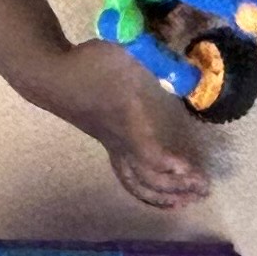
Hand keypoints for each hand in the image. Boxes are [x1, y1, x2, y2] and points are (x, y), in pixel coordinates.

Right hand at [47, 37, 210, 209]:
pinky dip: (144, 189)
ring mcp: (113, 146)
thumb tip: (190, 67)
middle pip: (149, 178)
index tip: (197, 174)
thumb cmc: (90, 65)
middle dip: (178, 188)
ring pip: (136, 183)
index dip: (175, 170)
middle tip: (204, 189)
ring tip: (183, 201)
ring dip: (161, 196)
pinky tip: (157, 190)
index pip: (153, 157)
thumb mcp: (129, 54)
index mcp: (129, 124)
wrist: (52, 75)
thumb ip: (160, 60)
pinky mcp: (109, 145)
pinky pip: (127, 176)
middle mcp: (122, 142)